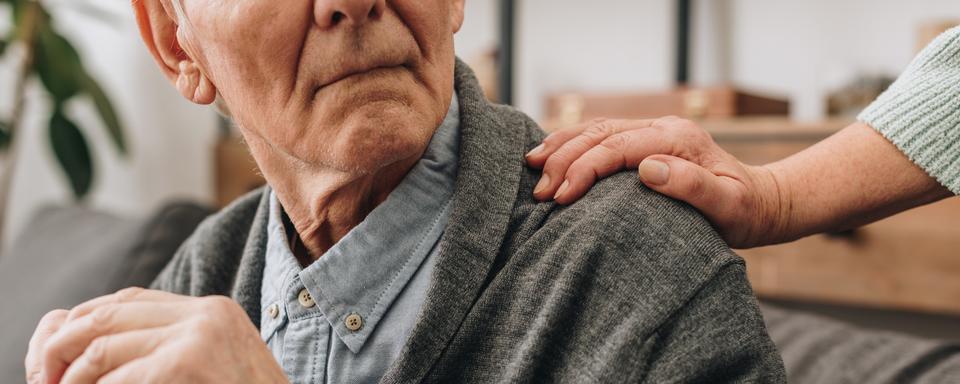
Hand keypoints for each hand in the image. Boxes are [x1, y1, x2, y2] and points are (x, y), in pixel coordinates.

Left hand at [25, 288, 286, 383]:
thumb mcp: (213, 366)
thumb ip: (172, 347)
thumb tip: (98, 351)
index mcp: (212, 310)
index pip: (129, 298)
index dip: (85, 322)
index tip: (59, 358)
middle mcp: (205, 314)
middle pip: (108, 313)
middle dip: (64, 346)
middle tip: (45, 379)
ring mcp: (199, 335)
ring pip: (103, 345)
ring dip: (72, 378)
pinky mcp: (187, 362)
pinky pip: (118, 378)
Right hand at [525, 116, 784, 247]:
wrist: (761, 202)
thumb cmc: (744, 212)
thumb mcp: (728, 206)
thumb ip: (691, 186)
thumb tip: (647, 169)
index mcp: (678, 139)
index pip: (618, 146)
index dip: (585, 168)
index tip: (562, 196)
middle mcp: (663, 128)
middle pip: (600, 133)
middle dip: (564, 159)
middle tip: (540, 191)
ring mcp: (653, 131)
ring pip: (596, 129)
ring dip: (562, 147)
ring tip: (532, 165)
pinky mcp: (646, 141)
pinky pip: (602, 135)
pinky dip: (573, 144)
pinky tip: (552, 154)